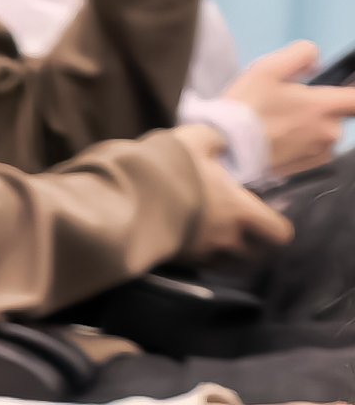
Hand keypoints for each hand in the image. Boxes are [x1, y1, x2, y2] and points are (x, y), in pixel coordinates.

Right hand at [180, 127, 292, 259]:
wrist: (125, 197)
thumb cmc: (170, 169)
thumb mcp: (194, 139)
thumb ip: (213, 140)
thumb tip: (220, 144)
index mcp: (240, 212)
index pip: (279, 234)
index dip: (276, 228)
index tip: (267, 218)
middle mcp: (226, 239)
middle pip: (255, 258)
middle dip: (253, 248)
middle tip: (243, 233)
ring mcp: (200, 254)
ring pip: (225, 265)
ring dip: (224, 255)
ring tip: (212, 240)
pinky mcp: (174, 262)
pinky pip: (195, 265)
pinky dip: (196, 258)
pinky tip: (184, 241)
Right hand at [226, 42, 354, 176]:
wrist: (224, 146)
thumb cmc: (246, 108)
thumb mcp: (267, 68)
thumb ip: (301, 55)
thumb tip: (315, 62)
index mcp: (324, 106)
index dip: (351, 90)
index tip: (343, 88)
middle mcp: (329, 131)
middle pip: (336, 114)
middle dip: (317, 108)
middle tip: (285, 105)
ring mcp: (318, 151)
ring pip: (324, 132)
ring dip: (308, 126)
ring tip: (277, 124)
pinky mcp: (305, 167)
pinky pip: (314, 150)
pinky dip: (301, 144)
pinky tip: (278, 139)